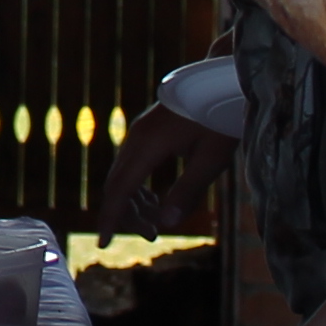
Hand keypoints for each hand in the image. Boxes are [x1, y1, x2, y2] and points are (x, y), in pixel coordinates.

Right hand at [95, 110, 235, 237]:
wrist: (220, 81)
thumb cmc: (221, 118)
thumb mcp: (211, 159)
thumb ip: (188, 192)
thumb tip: (166, 224)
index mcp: (148, 145)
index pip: (120, 190)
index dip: (111, 218)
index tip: (104, 244)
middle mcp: (136, 138)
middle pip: (117, 184)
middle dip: (126, 214)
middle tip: (151, 237)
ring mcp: (140, 132)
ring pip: (122, 174)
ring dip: (133, 202)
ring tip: (155, 223)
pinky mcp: (147, 131)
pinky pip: (131, 164)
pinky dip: (136, 186)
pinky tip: (153, 200)